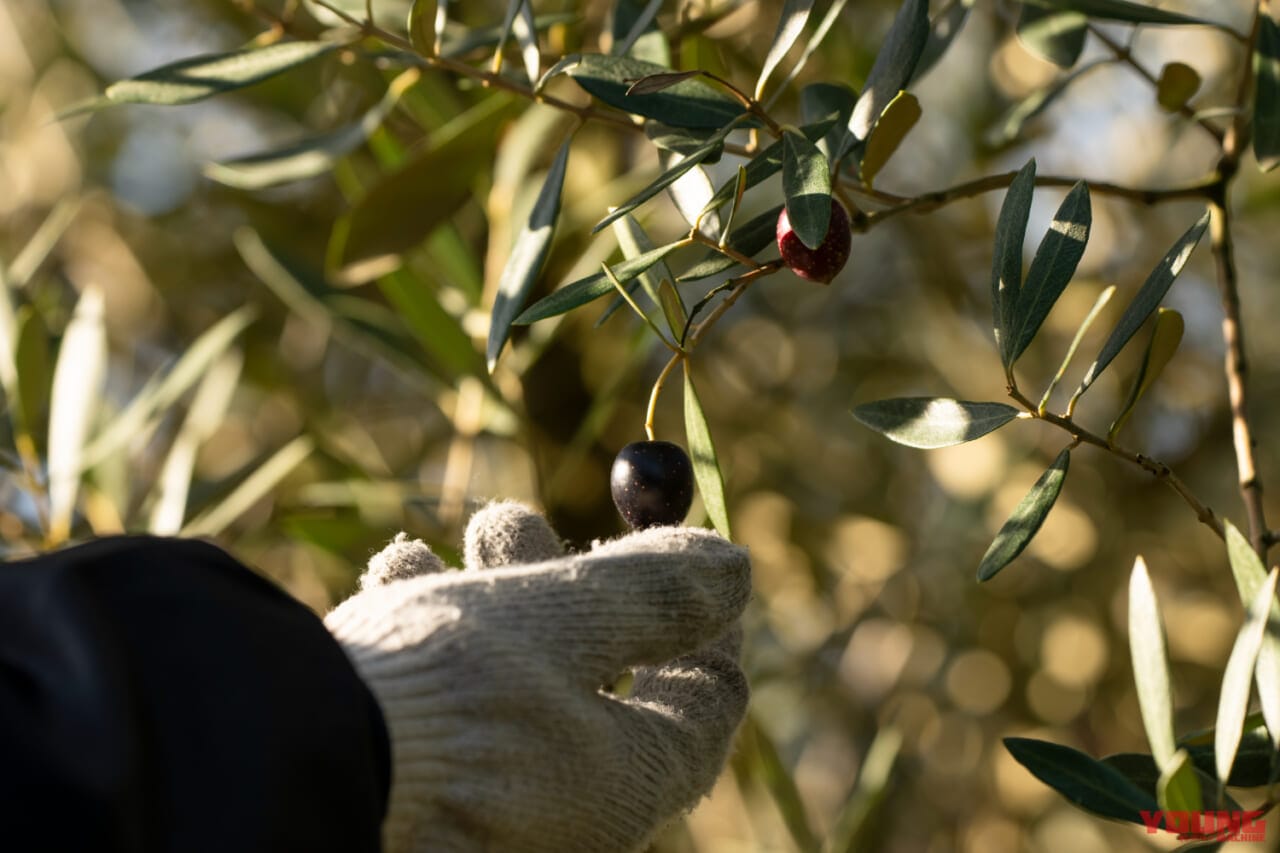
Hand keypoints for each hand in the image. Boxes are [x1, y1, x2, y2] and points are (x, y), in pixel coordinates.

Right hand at [324, 501, 750, 852]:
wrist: (283, 762)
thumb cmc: (446, 694)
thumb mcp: (564, 620)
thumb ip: (652, 594)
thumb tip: (735, 566)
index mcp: (626, 784)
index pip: (703, 702)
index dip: (705, 618)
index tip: (684, 548)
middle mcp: (563, 806)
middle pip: (596, 676)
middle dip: (571, 582)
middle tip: (536, 520)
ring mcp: (487, 799)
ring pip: (513, 674)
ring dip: (497, 591)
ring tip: (468, 531)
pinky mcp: (418, 779)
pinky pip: (446, 698)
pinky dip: (433, 629)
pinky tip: (396, 573)